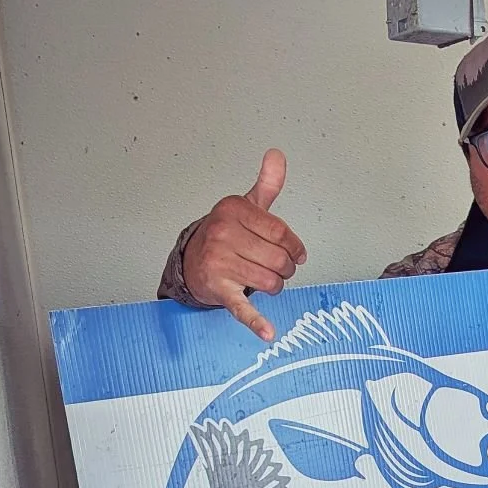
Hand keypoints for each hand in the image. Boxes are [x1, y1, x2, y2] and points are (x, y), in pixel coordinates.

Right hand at [182, 148, 307, 340]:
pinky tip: (268, 332)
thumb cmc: (225, 235)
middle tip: (275, 267)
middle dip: (284, 267)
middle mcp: (223, 234)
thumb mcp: (245, 207)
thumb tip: (277, 155)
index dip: (295, 246)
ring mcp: (219, 262)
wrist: (191, 263)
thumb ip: (266, 184)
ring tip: (263, 278)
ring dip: (275, 285)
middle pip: (279, 259)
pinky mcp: (218, 289)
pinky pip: (242, 307)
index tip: (296, 253)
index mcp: (233, 210)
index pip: (282, 232)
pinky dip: (255, 322)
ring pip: (271, 282)